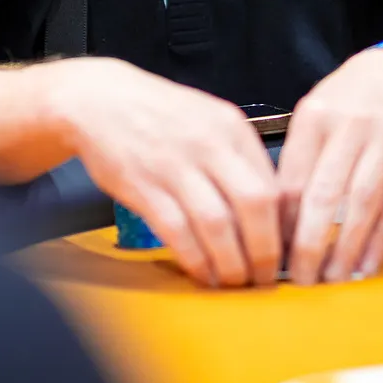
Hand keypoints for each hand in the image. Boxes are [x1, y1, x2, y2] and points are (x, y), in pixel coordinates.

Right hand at [46, 58, 279, 287]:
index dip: (283, 228)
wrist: (98, 100)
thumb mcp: (208, 119)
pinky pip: (177, 231)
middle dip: (265, 251)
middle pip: (254, 204)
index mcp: (231, 127)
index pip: (273, 184)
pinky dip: (194, 259)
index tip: (284, 252)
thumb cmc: (157, 114)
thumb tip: (269, 209)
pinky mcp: (143, 186)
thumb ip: (238, 157)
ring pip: (218, 224)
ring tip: (235, 282)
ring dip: (231, 263)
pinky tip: (202, 273)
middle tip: (265, 277)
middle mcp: (207, 144)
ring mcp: (174, 165)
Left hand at [277, 49, 382, 284]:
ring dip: (346, 248)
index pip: (292, 177)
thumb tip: (278, 216)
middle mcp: (350, 129)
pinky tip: (365, 265)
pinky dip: (379, 240)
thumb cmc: (349, 99)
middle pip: (325, 194)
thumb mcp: (315, 111)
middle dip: (310, 242)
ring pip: (362, 205)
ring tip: (332, 278)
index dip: (282, 220)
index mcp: (315, 117)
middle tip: (299, 277)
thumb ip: (298, 157)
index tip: (272, 250)